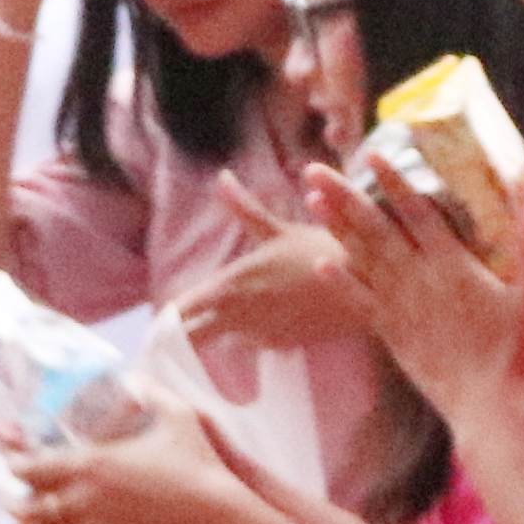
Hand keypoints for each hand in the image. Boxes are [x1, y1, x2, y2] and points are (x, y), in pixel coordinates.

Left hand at [8, 398, 246, 523]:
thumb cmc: (198, 465)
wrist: (217, 517)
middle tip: (17, 500)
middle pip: (28, 511)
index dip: (13, 466)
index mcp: (90, 466)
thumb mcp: (179, 417)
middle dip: (18, 505)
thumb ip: (153, 393)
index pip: (28, 470)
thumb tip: (138, 377)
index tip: (12, 463)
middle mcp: (83, 503)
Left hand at [183, 183, 373, 354]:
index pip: (181, 312)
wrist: (366, 285)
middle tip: (174, 334)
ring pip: (224, 339)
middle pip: (193, 336)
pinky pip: (254, 342)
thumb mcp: (278, 229)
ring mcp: (261, 336)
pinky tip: (261, 316)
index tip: (158, 322)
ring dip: (218, 331)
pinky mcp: (283, 346)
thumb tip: (222, 177)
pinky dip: (249, 334)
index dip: (166, 319)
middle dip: (182, 334)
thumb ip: (244, 208)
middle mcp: (239, 316)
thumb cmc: (320, 250)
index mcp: (230, 286)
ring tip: (219, 318)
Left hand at [316, 161, 523, 414]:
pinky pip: (362, 303)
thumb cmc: (522, 358)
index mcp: (455, 267)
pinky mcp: (397, 338)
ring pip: (363, 260)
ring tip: (312, 201)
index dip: (394, 181)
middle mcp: (421, 282)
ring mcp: (404, 310)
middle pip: (376, 229)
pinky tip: (321, 264)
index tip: (371, 154)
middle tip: (313, 169)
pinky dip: (341, 282)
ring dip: (336, 228)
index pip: (419, 213)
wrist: (493, 413)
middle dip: (344, 196)